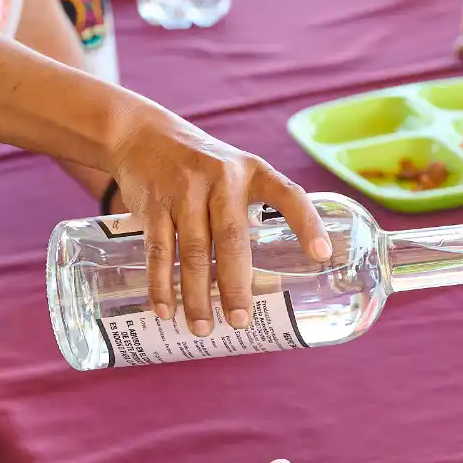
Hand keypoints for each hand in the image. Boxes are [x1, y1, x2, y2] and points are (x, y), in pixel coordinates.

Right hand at [104, 113, 331, 336]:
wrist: (142, 135)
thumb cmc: (202, 167)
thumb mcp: (236, 173)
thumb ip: (252, 212)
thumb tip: (271, 277)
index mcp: (254, 172)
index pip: (289, 195)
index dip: (308, 224)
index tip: (321, 255)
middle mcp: (222, 178)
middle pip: (232, 239)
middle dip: (236, 285)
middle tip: (241, 321)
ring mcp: (185, 190)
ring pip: (194, 251)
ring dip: (197, 294)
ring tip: (203, 327)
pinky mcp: (153, 202)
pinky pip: (158, 250)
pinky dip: (161, 284)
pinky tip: (166, 309)